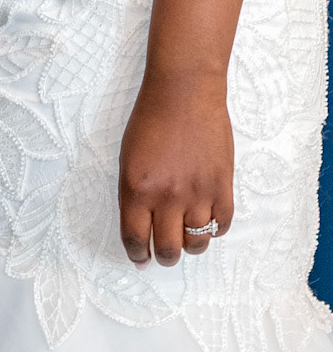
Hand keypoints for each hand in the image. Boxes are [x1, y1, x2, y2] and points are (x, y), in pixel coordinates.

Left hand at [118, 71, 233, 266]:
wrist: (184, 93)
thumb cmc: (151, 120)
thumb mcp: (127, 160)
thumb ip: (133, 197)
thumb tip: (141, 232)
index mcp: (137, 189)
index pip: (135, 239)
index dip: (137, 255)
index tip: (140, 259)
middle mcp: (167, 196)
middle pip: (168, 249)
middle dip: (164, 257)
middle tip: (165, 253)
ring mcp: (198, 192)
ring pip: (197, 243)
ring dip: (190, 246)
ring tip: (187, 237)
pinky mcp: (223, 185)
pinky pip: (223, 225)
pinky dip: (215, 229)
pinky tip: (207, 220)